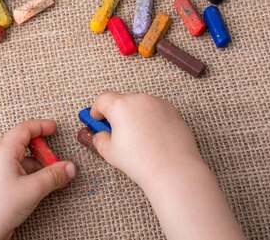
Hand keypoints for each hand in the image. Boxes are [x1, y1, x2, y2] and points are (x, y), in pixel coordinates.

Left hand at [0, 120, 75, 239]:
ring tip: (53, 179)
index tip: (54, 128)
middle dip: (43, 152)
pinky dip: (30, 175)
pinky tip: (40, 187)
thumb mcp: (33, 189)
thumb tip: (69, 168)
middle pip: (24, 144)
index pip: (24, 129)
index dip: (41, 126)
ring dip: (38, 166)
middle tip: (57, 163)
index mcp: (3, 151)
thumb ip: (54, 176)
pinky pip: (17, 171)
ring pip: (22, 160)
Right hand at [90, 92, 244, 239]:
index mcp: (120, 106)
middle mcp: (139, 100)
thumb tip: (101, 135)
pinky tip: (153, 137)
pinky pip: (156, 110)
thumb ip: (100, 140)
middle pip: (122, 100)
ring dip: (134, 114)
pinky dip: (151, 118)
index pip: (103, 99)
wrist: (173, 170)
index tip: (96, 118)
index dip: (97, 109)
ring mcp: (158, 103)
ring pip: (140, 105)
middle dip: (116, 113)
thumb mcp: (110, 153)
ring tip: (137, 137)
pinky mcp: (172, 111)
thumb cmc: (140, 162)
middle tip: (117, 131)